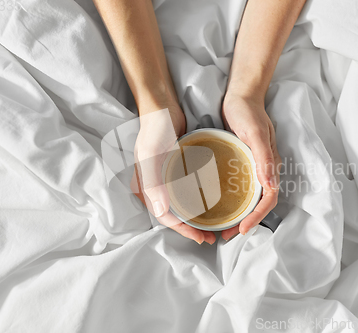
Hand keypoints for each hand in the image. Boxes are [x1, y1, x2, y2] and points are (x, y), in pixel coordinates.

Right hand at [131, 104, 215, 244]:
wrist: (162, 107)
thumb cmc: (154, 129)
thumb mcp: (151, 155)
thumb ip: (153, 183)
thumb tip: (161, 212)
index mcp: (146, 187)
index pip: (164, 216)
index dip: (182, 230)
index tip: (200, 237)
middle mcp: (155, 186)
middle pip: (173, 214)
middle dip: (190, 228)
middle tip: (210, 236)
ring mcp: (165, 178)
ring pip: (180, 205)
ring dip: (194, 217)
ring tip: (212, 225)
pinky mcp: (176, 169)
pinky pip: (186, 191)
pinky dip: (196, 200)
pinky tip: (209, 203)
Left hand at [221, 93, 280, 239]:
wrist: (241, 95)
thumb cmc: (248, 112)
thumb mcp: (255, 132)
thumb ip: (264, 157)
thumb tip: (270, 184)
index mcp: (271, 165)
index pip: (268, 199)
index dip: (257, 217)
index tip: (242, 229)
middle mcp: (265, 169)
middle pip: (260, 203)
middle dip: (247, 221)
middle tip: (227, 234)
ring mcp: (254, 166)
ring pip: (251, 197)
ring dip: (240, 214)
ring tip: (223, 226)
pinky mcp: (243, 161)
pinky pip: (242, 186)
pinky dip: (235, 200)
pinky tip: (221, 204)